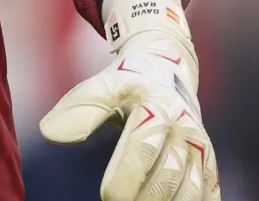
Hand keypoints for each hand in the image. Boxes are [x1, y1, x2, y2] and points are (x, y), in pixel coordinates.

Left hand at [40, 0, 220, 200]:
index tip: (107, 196)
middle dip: (144, 199)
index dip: (126, 175)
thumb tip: (50, 132)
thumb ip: (79, 109)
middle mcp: (185, 128)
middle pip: (168, 176)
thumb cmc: (129, 84)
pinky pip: (208, 193)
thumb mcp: (103, 86)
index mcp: (158, 107)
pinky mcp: (209, 164)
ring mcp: (201, 148)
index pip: (143, 146)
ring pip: (191, 190)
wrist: (168, 71)